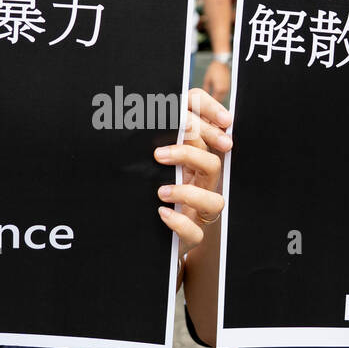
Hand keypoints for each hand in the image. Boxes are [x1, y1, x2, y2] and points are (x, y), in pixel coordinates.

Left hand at [154, 88, 232, 256]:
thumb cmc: (148, 191)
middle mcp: (202, 184)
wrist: (147, 233)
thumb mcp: (148, 162)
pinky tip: (162, 213)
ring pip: (215, 201)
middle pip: (213, 162)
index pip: (211, 131)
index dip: (213, 117)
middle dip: (189, 155)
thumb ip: (149, 140)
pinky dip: (179, 222)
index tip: (206, 115)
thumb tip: (133, 112)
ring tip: (161, 191)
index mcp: (194, 161)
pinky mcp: (191, 235)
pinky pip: (195, 232)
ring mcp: (199, 211)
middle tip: (158, 155)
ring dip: (188, 192)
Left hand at [202, 58, 229, 102]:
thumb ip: (205, 89)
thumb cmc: (214, 70)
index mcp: (218, 89)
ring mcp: (227, 89)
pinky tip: (215, 95)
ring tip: (210, 100)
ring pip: (222, 98)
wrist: (222, 64)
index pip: (214, 100)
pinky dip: (219, 96)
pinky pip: (223, 95)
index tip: (204, 104)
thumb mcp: (207, 80)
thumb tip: (204, 95)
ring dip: (217, 99)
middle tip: (207, 103)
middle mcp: (224, 90)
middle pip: (219, 101)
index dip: (209, 104)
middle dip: (213, 102)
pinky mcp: (228, 87)